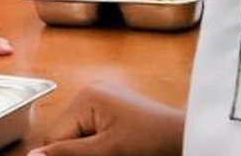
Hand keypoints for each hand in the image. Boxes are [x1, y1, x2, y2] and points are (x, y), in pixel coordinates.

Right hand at [24, 81, 184, 155]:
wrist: (186, 138)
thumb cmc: (152, 141)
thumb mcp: (106, 150)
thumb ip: (67, 153)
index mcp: (86, 96)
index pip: (55, 135)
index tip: (88, 155)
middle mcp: (90, 91)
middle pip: (65, 134)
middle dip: (76, 152)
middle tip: (104, 154)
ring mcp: (102, 98)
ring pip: (77, 134)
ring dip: (87, 149)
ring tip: (112, 152)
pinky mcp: (112, 107)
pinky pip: (91, 129)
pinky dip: (96, 144)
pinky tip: (114, 149)